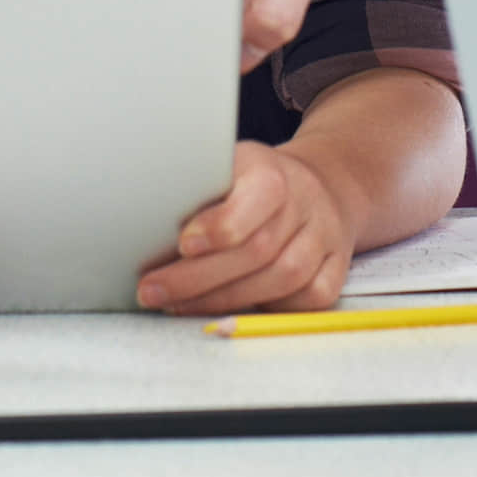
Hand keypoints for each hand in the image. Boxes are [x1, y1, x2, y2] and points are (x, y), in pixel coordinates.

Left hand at [135, 143, 353, 316]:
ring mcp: (325, 239)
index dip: (221, 225)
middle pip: (258, 250)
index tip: (183, 244)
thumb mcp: (226, 166)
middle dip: (198, 278)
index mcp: (274, 172)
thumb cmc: (254, 182)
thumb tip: (140, 216)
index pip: (259, 196)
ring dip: (222, 300)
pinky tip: (230, 310)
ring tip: (176, 306)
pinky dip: (267, 309)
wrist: (321, 186)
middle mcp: (306, 204)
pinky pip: (306, 299)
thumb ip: (196, 189)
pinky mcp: (336, 269)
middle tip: (152, 291)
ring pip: (280, 280)